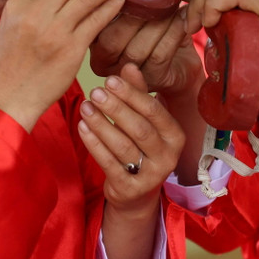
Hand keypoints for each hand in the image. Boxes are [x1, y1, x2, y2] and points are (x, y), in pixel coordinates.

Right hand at [0, 0, 126, 130]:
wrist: (9, 98)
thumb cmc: (11, 62)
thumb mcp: (12, 23)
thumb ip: (33, 2)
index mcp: (18, 4)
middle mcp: (35, 14)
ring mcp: (54, 32)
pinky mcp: (70, 50)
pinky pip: (96, 21)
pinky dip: (111, 7)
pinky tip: (120, 0)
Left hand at [77, 63, 184, 213]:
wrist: (136, 192)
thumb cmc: (140, 146)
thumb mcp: (144, 120)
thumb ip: (138, 93)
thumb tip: (129, 65)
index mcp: (175, 135)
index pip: (154, 111)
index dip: (131, 94)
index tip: (110, 80)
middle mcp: (168, 156)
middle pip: (139, 129)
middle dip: (116, 108)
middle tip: (96, 91)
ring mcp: (150, 176)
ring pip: (123, 146)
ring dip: (102, 124)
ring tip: (86, 106)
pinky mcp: (130, 189)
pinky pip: (109, 163)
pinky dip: (94, 144)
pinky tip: (83, 127)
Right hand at [89, 10, 203, 97]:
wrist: (180, 60)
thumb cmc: (152, 26)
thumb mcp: (132, 8)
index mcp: (91, 39)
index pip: (92, 23)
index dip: (107, 4)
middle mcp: (102, 61)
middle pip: (111, 39)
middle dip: (135, 15)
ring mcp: (126, 74)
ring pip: (137, 49)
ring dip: (157, 23)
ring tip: (173, 2)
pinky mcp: (152, 80)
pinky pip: (159, 55)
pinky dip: (172, 33)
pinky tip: (183, 16)